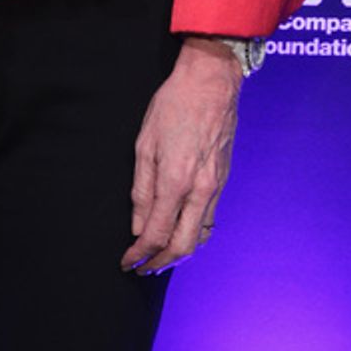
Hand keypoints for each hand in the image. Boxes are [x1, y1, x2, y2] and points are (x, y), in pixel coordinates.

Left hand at [121, 36, 240, 273]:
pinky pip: (209, 219)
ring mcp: (216, 187)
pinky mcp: (223, 181)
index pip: (156, 234)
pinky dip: (193, 235)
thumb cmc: (173, 106)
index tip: (127, 262)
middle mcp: (200, 190)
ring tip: (158, 256)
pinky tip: (180, 233)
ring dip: (178, 253)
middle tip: (142, 267)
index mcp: (176, 180)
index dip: (139, 254)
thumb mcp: (145, 144)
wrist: (212, 83)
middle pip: (182, 246)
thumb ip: (142, 189)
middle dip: (160, 263)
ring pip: (199, 236)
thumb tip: (138, 224)